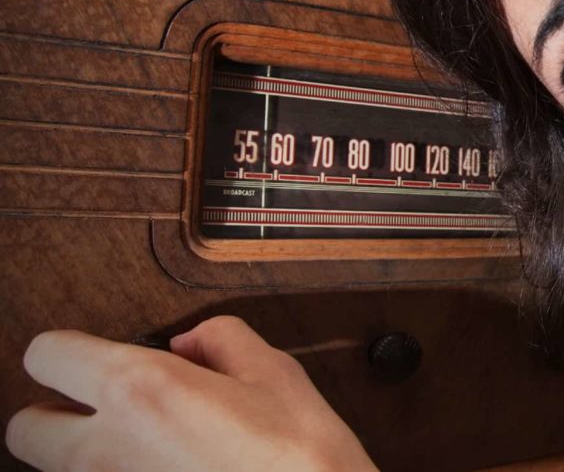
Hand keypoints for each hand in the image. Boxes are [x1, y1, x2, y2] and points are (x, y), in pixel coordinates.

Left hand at [5, 316, 377, 470]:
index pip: (46, 354)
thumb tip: (194, 342)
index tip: (91, 355)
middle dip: (55, 414)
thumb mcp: (274, 373)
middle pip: (24, 428)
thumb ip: (223, 340)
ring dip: (88, 455)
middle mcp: (107, 450)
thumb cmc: (300, 458)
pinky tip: (167, 470)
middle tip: (102, 409)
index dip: (70, 350)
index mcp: (140, 389)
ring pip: (59, 471)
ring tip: (146, 446)